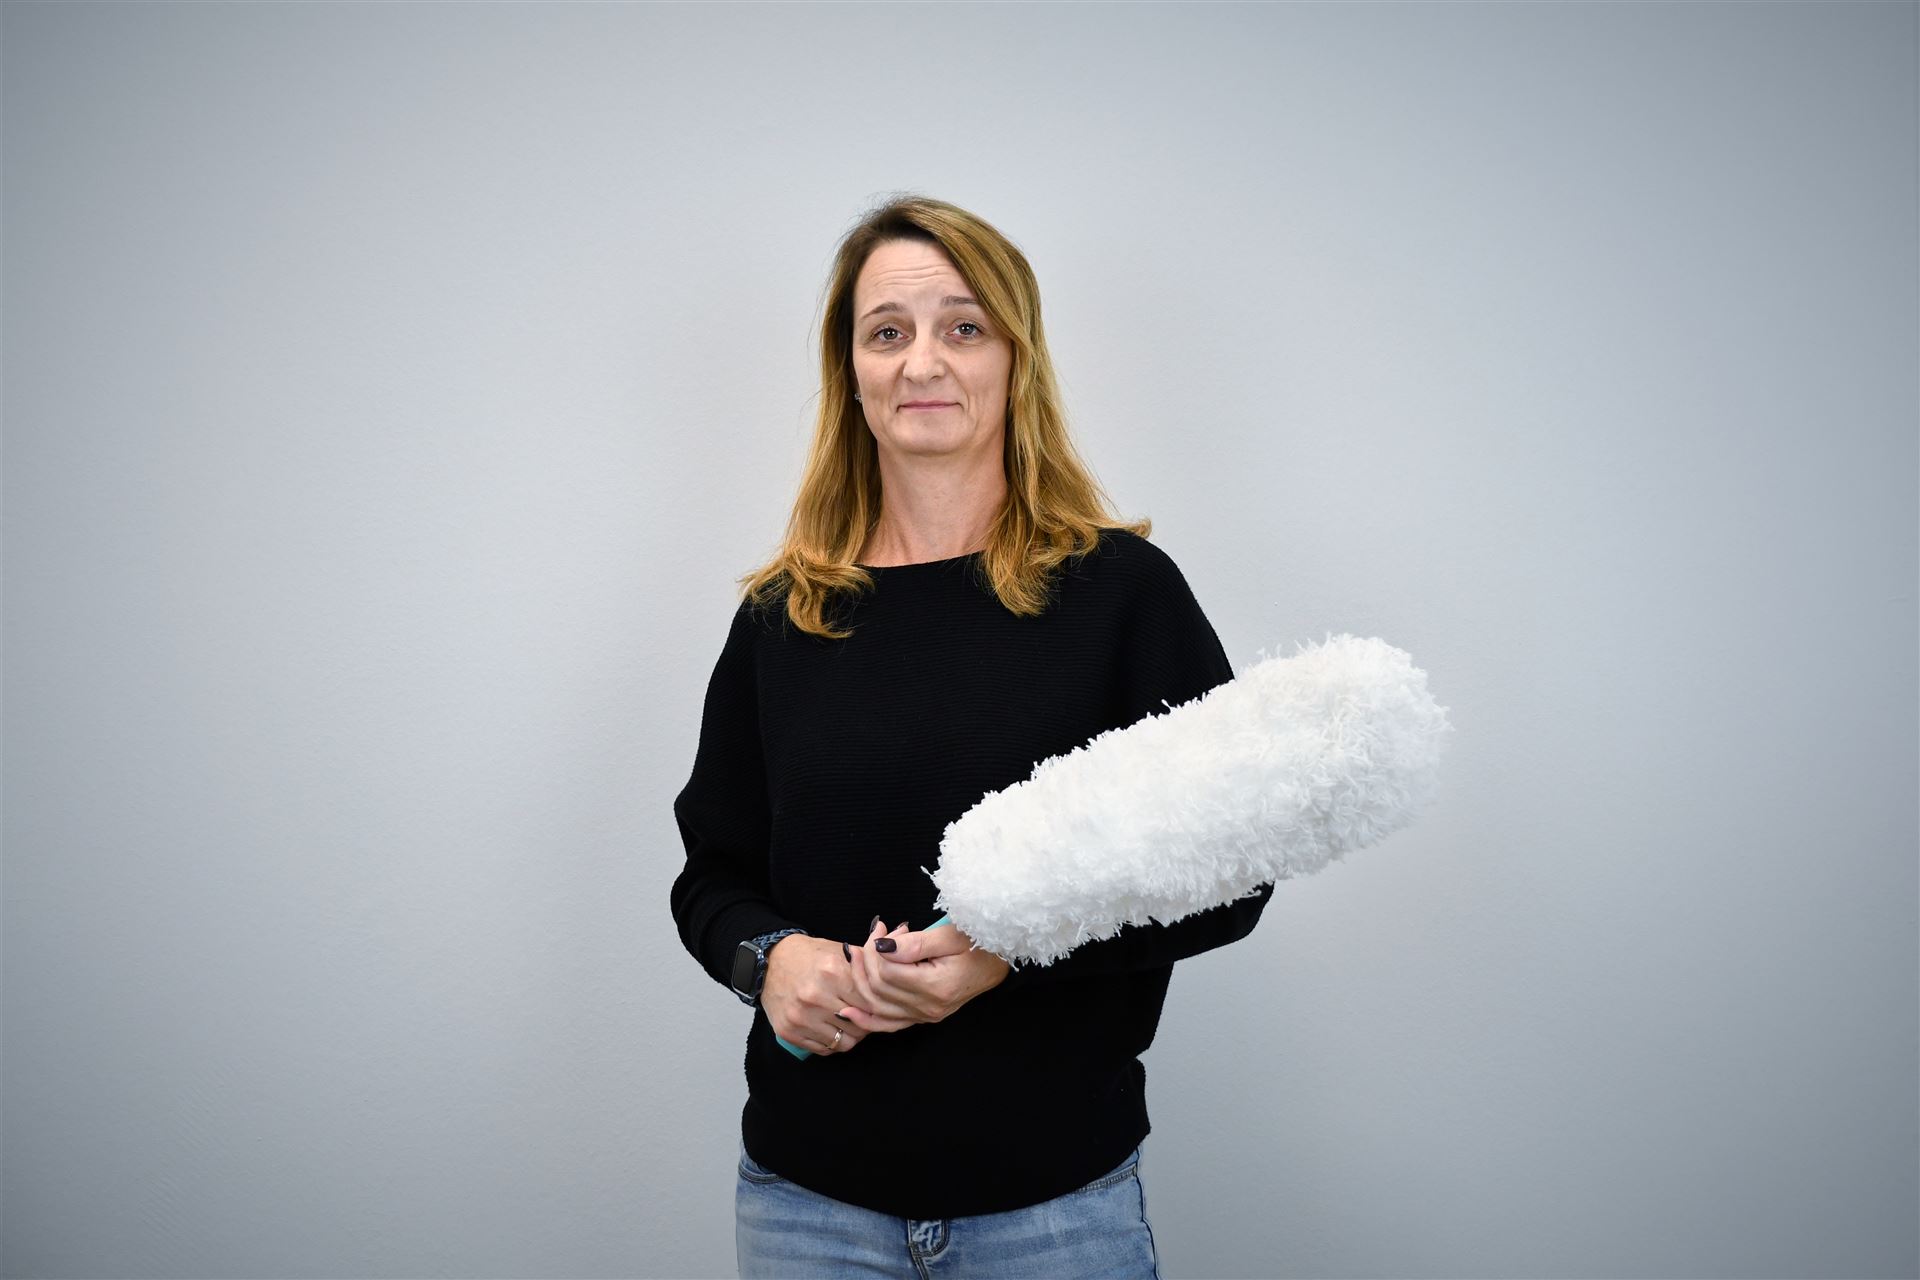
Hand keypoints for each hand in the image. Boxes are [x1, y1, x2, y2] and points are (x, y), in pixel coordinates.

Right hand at [760, 934, 872, 1055]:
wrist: (769, 962)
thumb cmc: (808, 956)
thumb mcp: (838, 950)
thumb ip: (866, 962)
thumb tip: (891, 967)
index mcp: (832, 972)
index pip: (870, 1002)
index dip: (878, 1006)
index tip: (878, 1006)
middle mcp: (815, 996)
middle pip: (860, 1025)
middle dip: (867, 1022)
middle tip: (865, 1016)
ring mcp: (801, 1016)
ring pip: (844, 1042)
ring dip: (850, 1035)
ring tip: (848, 1023)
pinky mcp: (789, 1031)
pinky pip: (824, 1049)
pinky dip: (832, 1042)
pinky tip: (832, 1028)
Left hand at [838, 917, 1013, 1034]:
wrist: (998, 961)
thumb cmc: (978, 943)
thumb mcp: (949, 936)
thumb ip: (914, 943)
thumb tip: (882, 947)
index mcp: (936, 986)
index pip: (887, 971)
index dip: (876, 947)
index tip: (884, 926)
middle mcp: (929, 1008)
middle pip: (878, 988)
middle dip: (867, 958)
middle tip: (875, 933)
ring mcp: (925, 1016)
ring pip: (877, 1006)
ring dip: (861, 979)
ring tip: (861, 953)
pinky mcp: (923, 1017)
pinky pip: (888, 1024)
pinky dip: (866, 1018)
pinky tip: (847, 1011)